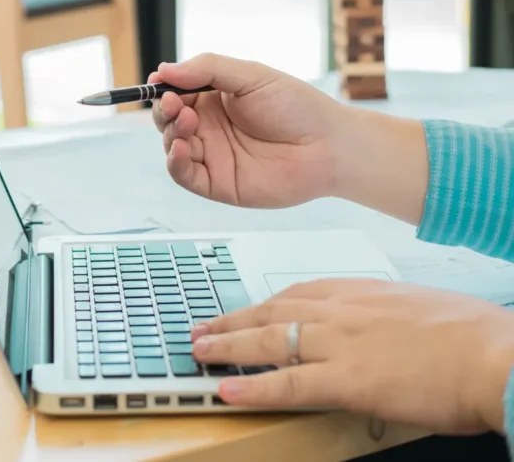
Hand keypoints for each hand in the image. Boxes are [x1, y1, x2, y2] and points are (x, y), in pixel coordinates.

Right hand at [148, 53, 345, 207]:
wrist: (329, 146)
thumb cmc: (297, 106)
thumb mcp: (251, 76)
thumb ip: (207, 69)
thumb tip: (164, 70)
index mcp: (214, 100)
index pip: (176, 93)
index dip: (163, 88)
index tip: (158, 81)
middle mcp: (209, 128)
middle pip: (168, 120)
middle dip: (163, 110)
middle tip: (173, 103)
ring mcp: (212, 156)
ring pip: (171, 145)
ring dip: (171, 133)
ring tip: (187, 121)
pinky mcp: (217, 183)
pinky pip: (184, 175)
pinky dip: (175, 162)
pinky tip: (181, 148)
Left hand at [191, 278, 513, 434]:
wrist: (498, 354)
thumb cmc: (473, 336)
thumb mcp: (420, 310)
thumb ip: (386, 318)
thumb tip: (381, 333)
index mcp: (361, 292)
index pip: (297, 293)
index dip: (263, 304)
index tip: (244, 309)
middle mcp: (342, 311)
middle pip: (271, 311)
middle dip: (232, 320)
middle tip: (202, 328)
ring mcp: (340, 343)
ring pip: (267, 340)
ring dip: (227, 345)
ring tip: (197, 352)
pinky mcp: (346, 378)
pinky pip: (286, 382)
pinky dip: (251, 386)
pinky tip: (225, 390)